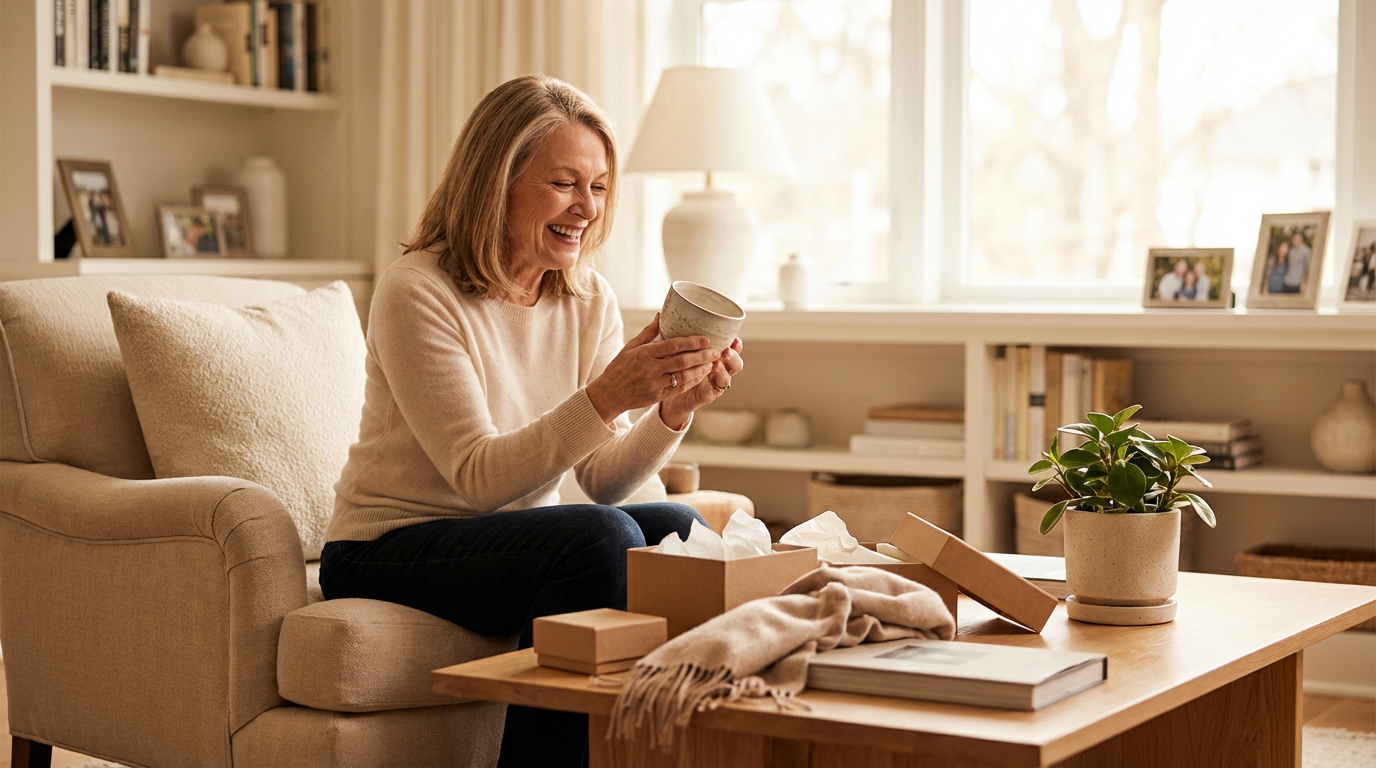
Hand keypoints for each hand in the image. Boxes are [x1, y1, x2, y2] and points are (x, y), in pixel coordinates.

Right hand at [586, 315, 720, 425]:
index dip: (691, 342)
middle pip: (682, 361)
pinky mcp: (657, 396)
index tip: (706, 339)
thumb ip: (649, 332)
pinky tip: (701, 375)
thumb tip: (661, 314)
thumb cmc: (619, 368)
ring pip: (683, 376)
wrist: (608, 395)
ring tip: (712, 363)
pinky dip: (692, 381)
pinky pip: (679, 388)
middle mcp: (650, 369)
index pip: (672, 346)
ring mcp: (654, 384)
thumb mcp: (630, 347)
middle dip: (702, 356)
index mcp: (644, 354)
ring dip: (700, 369)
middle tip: (716, 351)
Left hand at [660, 337, 743, 429]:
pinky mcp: (707, 395)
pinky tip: (709, 372)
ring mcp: (714, 383)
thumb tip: (660, 314)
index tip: (734, 337)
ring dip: (725, 368)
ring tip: (719, 360)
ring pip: (727, 376)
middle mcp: (718, 369)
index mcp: (714, 357)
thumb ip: (673, 336)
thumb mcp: (674, 351)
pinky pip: (714, 387)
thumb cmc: (672, 369)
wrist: (666, 395)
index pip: (731, 349)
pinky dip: (713, 379)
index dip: (735, 344)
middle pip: (735, 363)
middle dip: (733, 356)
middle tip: (726, 349)